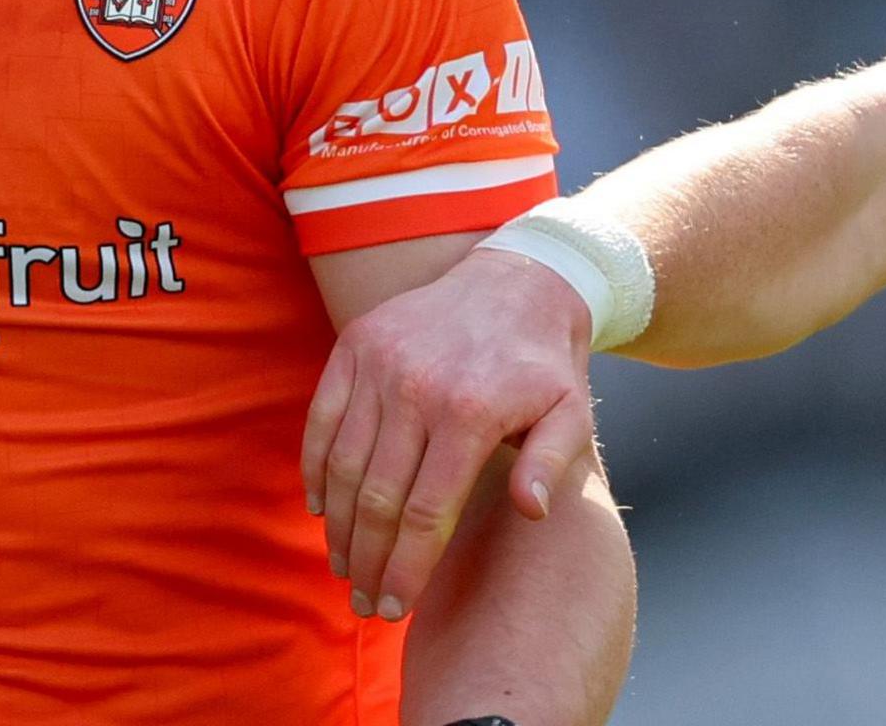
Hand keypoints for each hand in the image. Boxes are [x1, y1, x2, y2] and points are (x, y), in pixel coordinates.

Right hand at [301, 245, 598, 623]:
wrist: (521, 279)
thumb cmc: (545, 363)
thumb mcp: (571, 412)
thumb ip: (550, 464)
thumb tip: (529, 512)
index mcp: (471, 411)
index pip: (426, 513)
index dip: (407, 568)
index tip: (396, 607)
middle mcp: (417, 385)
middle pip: (377, 498)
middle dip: (367, 562)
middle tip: (364, 602)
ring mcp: (379, 362)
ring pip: (342, 465)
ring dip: (336, 527)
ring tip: (344, 567)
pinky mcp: (355, 344)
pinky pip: (321, 420)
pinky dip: (313, 470)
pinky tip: (320, 510)